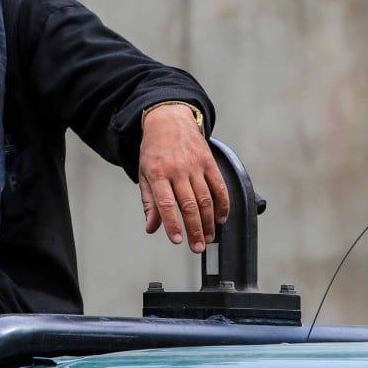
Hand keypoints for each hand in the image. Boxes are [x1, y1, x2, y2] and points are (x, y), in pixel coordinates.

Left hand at [137, 103, 228, 252]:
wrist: (168, 120)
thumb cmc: (154, 150)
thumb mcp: (144, 174)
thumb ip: (149, 202)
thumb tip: (151, 227)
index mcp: (157, 174)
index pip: (166, 204)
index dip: (172, 224)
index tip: (177, 240)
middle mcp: (177, 170)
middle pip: (189, 205)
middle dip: (195, 230)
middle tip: (198, 247)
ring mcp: (195, 165)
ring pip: (206, 199)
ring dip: (209, 222)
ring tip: (209, 237)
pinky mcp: (209, 162)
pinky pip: (219, 186)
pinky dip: (223, 204)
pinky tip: (221, 218)